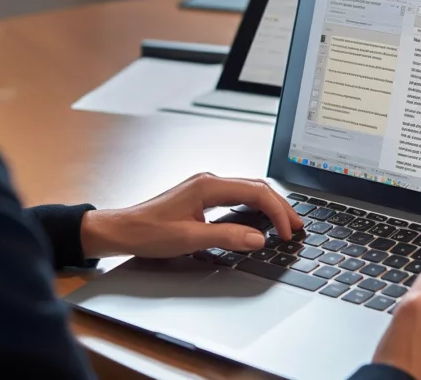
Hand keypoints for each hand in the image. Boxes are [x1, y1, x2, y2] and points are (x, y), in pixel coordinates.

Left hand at [79, 173, 303, 258]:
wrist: (122, 230)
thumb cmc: (148, 232)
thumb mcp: (189, 238)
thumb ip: (226, 237)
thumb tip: (258, 238)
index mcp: (208, 186)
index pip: (256, 193)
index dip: (277, 212)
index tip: (287, 232)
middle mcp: (209, 181)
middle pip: (257, 188)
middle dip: (280, 207)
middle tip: (298, 226)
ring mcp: (206, 187)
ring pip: (249, 191)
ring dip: (270, 206)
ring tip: (286, 223)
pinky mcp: (202, 197)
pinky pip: (237, 197)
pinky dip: (255, 207)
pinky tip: (261, 219)